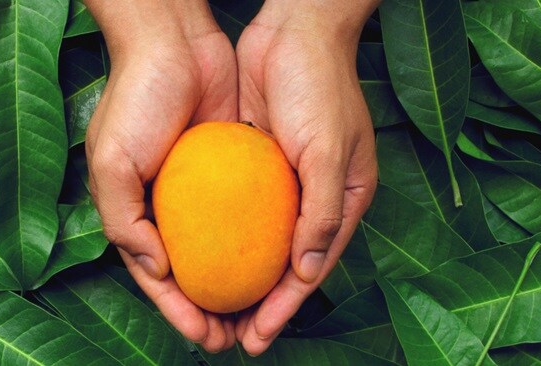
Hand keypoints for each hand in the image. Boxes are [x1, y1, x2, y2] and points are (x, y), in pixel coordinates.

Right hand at [84, 1, 237, 352]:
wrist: (174, 45)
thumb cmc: (136, 100)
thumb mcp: (111, 161)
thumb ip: (125, 222)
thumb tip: (157, 270)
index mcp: (136, 214)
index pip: (158, 279)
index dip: (180, 313)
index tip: (207, 338)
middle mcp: (170, 210)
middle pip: (193, 274)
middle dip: (211, 311)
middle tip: (238, 338)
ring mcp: (202, 194)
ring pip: (222, 253)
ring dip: (236, 286)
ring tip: (258, 314)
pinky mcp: (231, 172)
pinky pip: (246, 216)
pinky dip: (255, 243)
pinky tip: (275, 264)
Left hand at [234, 0, 378, 354]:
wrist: (291, 33)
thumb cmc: (321, 86)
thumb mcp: (329, 150)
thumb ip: (322, 214)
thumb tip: (307, 274)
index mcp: (341, 202)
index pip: (310, 269)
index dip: (284, 308)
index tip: (256, 338)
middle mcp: (311, 200)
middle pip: (282, 266)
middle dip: (258, 306)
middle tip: (226, 337)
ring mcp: (279, 185)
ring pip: (256, 246)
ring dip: (237, 278)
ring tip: (210, 310)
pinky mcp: (253, 167)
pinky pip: (237, 213)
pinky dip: (223, 239)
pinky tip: (199, 257)